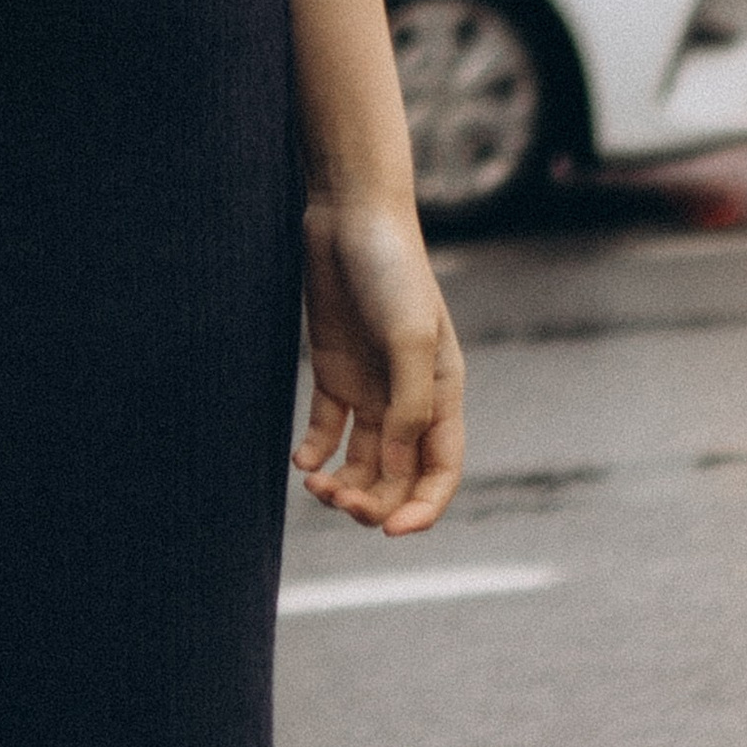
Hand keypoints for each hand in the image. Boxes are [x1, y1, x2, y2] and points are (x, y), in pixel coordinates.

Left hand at [295, 193, 463, 533]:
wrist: (350, 215)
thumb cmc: (391, 270)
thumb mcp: (409, 338)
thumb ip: (408, 406)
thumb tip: (397, 468)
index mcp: (442, 395)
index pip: (440, 471)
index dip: (423, 509)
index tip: (391, 531)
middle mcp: (408, 398)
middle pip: (398, 475)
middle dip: (373, 501)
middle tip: (337, 502)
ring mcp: (370, 387)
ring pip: (363, 460)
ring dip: (344, 484)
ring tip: (317, 487)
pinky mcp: (333, 372)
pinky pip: (328, 429)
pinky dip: (316, 452)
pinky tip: (303, 462)